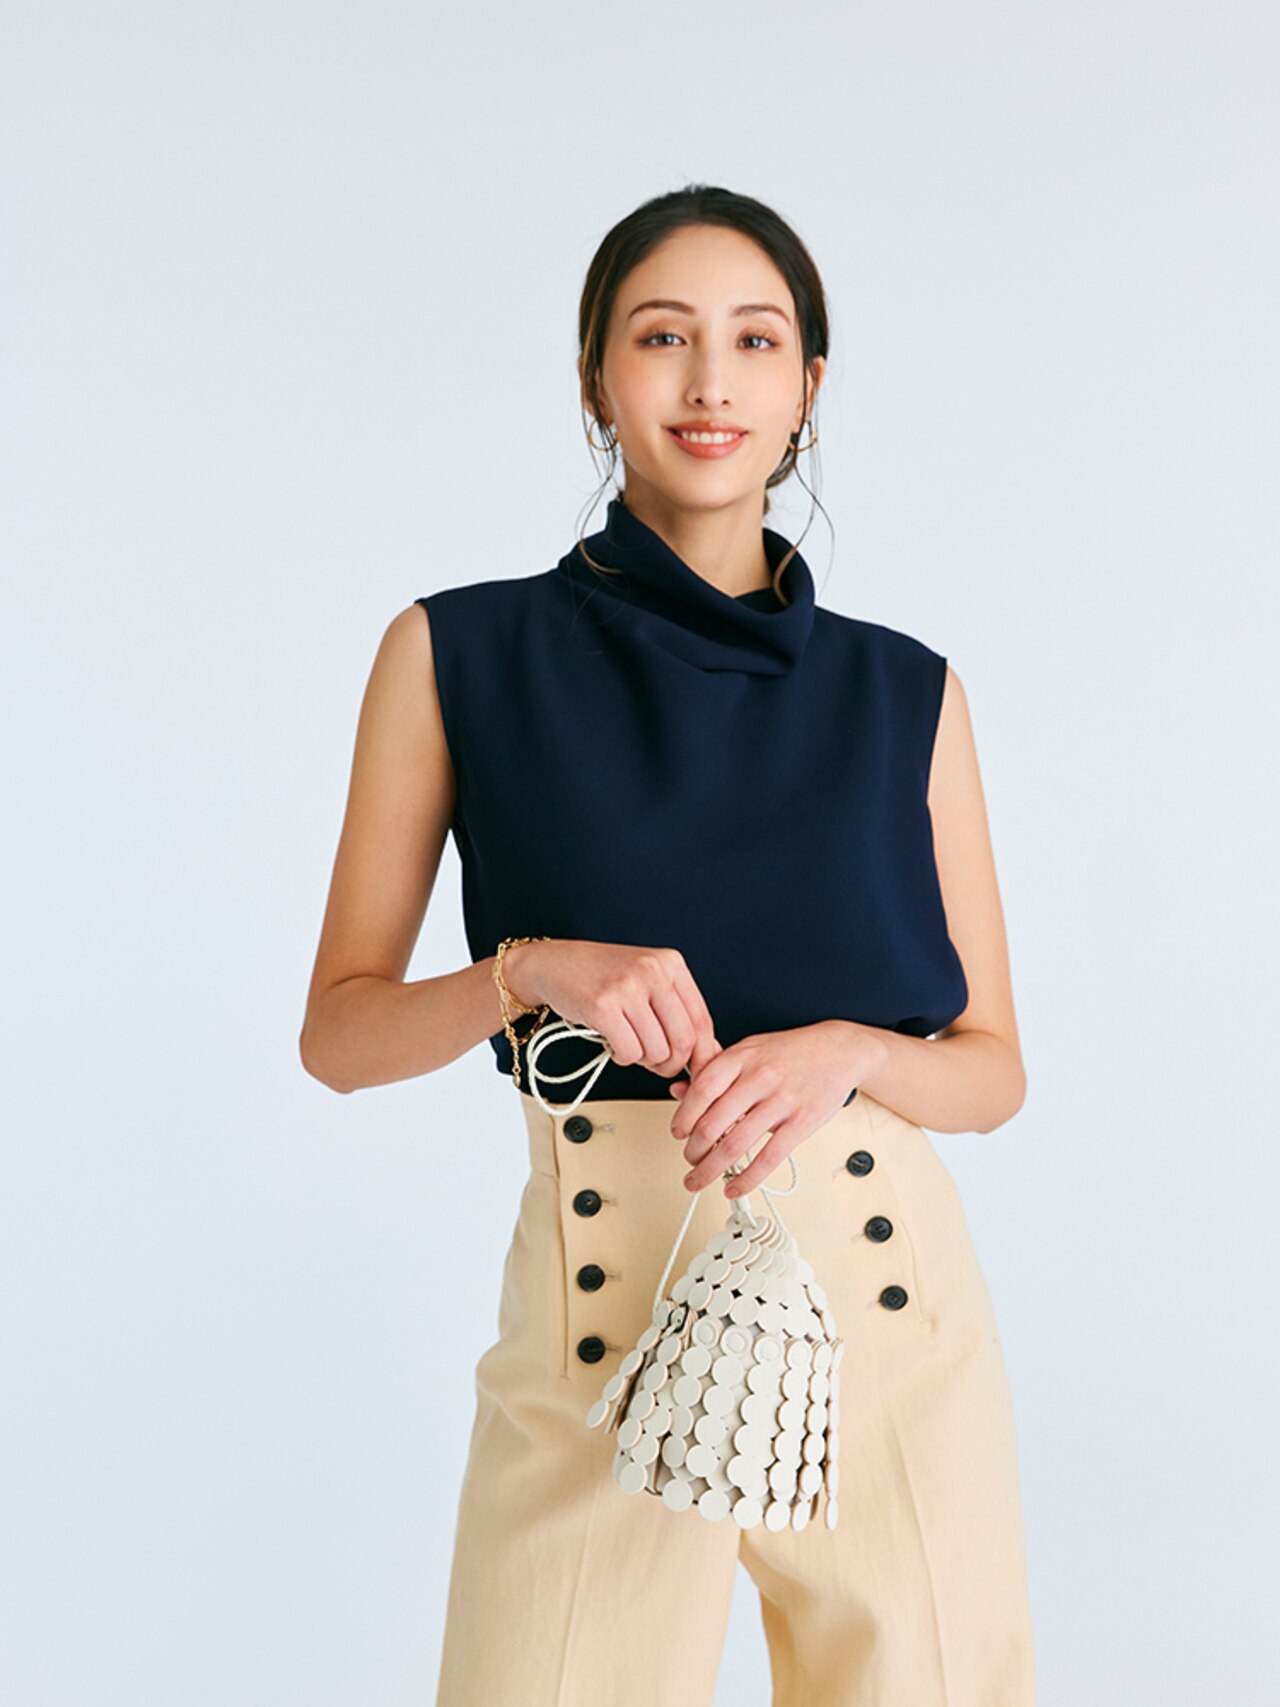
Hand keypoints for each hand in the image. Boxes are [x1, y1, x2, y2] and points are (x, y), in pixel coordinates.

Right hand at [502, 938, 720, 1080]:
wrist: (554, 964)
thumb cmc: (602, 976)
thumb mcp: (648, 981)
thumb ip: (677, 1011)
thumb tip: (708, 1052)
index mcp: (671, 964)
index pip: (702, 1020)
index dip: (701, 1054)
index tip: (694, 1070)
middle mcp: (653, 971)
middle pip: (682, 1041)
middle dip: (671, 1064)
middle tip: (657, 1065)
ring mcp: (627, 988)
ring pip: (656, 1051)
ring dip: (642, 1060)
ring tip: (629, 1045)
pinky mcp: (602, 1006)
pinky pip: (629, 1053)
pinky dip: (622, 1058)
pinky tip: (614, 1045)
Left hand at [668, 1021, 887, 1197]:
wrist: (840, 1050)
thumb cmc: (791, 1051)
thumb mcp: (749, 1050)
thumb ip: (714, 1070)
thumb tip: (678, 1090)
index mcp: (742, 1057)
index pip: (701, 1090)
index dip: (683, 1117)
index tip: (678, 1133)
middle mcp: (759, 1078)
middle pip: (712, 1123)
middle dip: (693, 1151)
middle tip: (689, 1160)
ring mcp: (782, 1101)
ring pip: (735, 1144)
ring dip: (711, 1169)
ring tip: (700, 1179)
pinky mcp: (802, 1122)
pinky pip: (769, 1158)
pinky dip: (746, 1179)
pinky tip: (733, 1186)